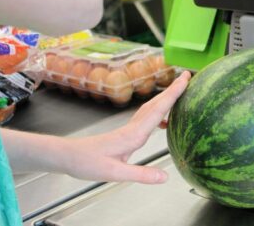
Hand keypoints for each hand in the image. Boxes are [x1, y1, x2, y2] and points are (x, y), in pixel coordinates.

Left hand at [60, 71, 190, 183]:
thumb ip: (140, 175)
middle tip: (187, 76)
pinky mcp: (125, 133)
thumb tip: (165, 176)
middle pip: (156, 104)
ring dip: (166, 99)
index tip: (185, 80)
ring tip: (181, 93)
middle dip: (173, 90)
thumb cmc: (86, 163)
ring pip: (151, 109)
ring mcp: (129, 129)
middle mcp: (133, 128)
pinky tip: (165, 122)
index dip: (173, 94)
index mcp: (133, 134)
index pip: (158, 110)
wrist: (66, 156)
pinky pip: (147, 119)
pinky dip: (159, 114)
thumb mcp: (114, 173)